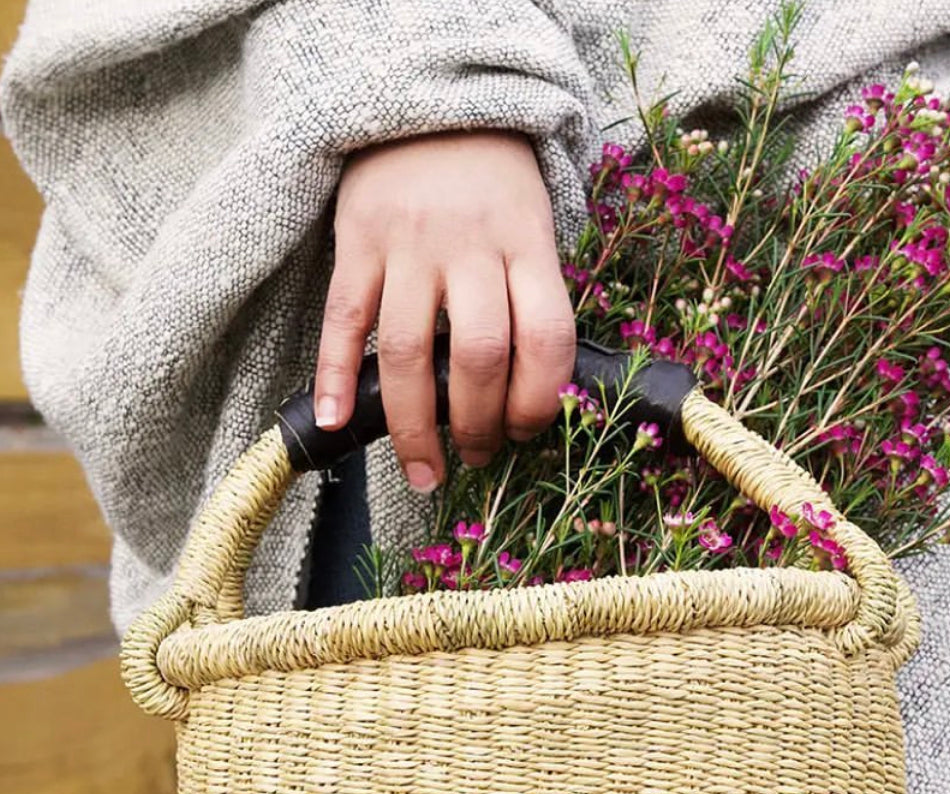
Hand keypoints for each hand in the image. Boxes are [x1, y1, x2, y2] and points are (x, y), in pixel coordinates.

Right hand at [314, 130, 576, 491]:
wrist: (427, 100)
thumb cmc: (490, 182)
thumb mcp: (533, 225)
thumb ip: (532, 295)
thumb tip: (530, 394)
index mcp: (527, 242)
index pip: (547, 338)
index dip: (540, 400)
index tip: (528, 431)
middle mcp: (468, 243)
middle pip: (477, 355)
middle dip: (480, 424)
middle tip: (478, 457)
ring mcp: (407, 243)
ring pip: (405, 351)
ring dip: (414, 426)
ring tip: (425, 470)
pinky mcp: (355, 241)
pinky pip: (342, 318)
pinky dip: (334, 375)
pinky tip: (337, 422)